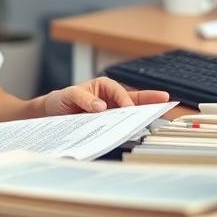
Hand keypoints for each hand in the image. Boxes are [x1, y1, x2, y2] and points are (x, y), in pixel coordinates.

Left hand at [41, 77, 169, 115]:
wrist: (51, 113)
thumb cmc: (61, 100)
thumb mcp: (69, 96)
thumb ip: (83, 100)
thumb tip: (100, 106)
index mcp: (103, 86)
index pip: (118, 91)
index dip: (124, 100)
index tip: (127, 109)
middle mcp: (109, 98)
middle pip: (132, 98)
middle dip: (148, 99)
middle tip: (165, 99)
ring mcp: (110, 111)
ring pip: (130, 111)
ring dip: (142, 113)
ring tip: (159, 115)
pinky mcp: (107, 123)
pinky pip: (120, 124)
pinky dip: (128, 126)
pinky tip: (136, 130)